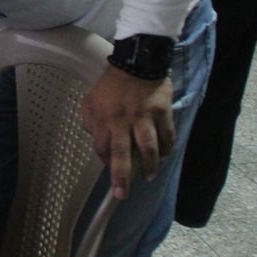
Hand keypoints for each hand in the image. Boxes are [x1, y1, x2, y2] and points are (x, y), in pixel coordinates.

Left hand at [81, 66, 174, 198]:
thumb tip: (94, 140)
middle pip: (122, 153)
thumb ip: (90, 121)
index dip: (105, 160)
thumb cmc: (112, 84)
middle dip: (122, 177)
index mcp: (103, 117)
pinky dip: (166, 149)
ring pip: (148, 148)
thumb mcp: (91, 99)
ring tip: (148, 176)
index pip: (101, 147)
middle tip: (122, 194)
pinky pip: (167, 136)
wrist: (138, 62)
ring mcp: (145, 117)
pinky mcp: (163, 113)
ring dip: (149, 166)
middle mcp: (123, 120)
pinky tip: (163, 156)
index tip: (109, 167)